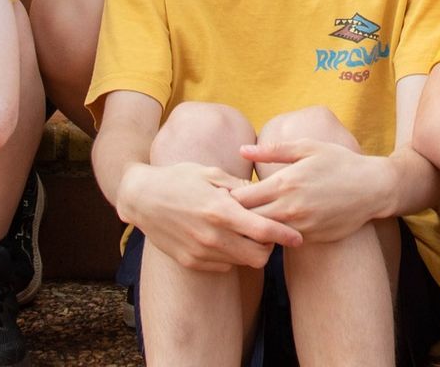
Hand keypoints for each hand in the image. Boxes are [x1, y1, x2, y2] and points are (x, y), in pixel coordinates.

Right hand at [116, 161, 302, 272]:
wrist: (142, 198)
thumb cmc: (178, 179)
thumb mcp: (210, 173)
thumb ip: (239, 187)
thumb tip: (265, 193)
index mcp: (220, 210)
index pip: (263, 230)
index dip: (285, 235)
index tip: (298, 237)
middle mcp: (212, 236)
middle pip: (258, 256)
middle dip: (269, 247)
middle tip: (268, 232)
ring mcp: (200, 252)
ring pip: (242, 263)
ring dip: (249, 251)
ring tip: (244, 232)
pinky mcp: (191, 262)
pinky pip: (223, 266)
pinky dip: (230, 255)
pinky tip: (224, 238)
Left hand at [233, 139, 388, 242]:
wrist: (373, 188)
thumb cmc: (339, 162)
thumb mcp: (308, 147)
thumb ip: (272, 151)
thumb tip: (242, 150)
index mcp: (285, 183)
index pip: (241, 199)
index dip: (230, 198)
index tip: (228, 193)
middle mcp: (290, 209)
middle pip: (248, 221)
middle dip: (237, 217)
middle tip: (233, 210)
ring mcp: (301, 228)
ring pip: (265, 235)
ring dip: (256, 228)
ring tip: (251, 218)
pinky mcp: (311, 239)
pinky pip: (284, 241)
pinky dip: (276, 235)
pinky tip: (276, 225)